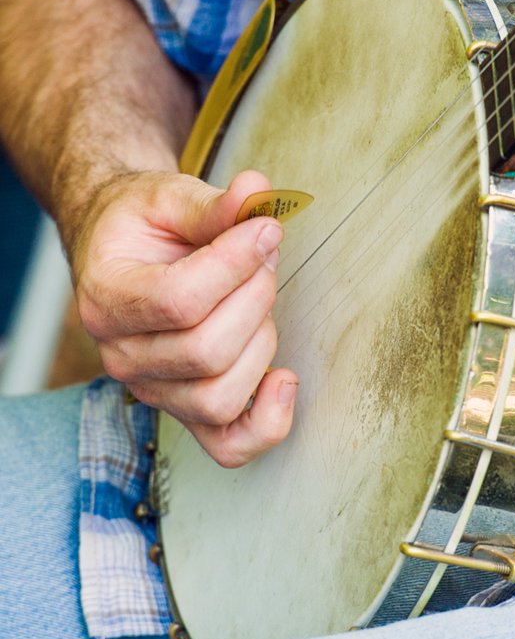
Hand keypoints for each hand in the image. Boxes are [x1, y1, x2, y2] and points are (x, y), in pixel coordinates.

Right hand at [74, 168, 297, 467]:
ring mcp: (153, 389)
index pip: (180, 301)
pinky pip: (229, 446)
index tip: (265, 228)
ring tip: (258, 297)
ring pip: (221, 397)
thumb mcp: (170, 197)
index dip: (237, 262)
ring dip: (262, 342)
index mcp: (106, 298)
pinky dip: (267, 421)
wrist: (123, 248)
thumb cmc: (146, 224)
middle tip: (263, 256)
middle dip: (255, 295)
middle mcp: (121, 355)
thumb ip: (214, 203)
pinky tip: (285, 377)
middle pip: (206, 352)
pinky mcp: (185, 408)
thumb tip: (257, 192)